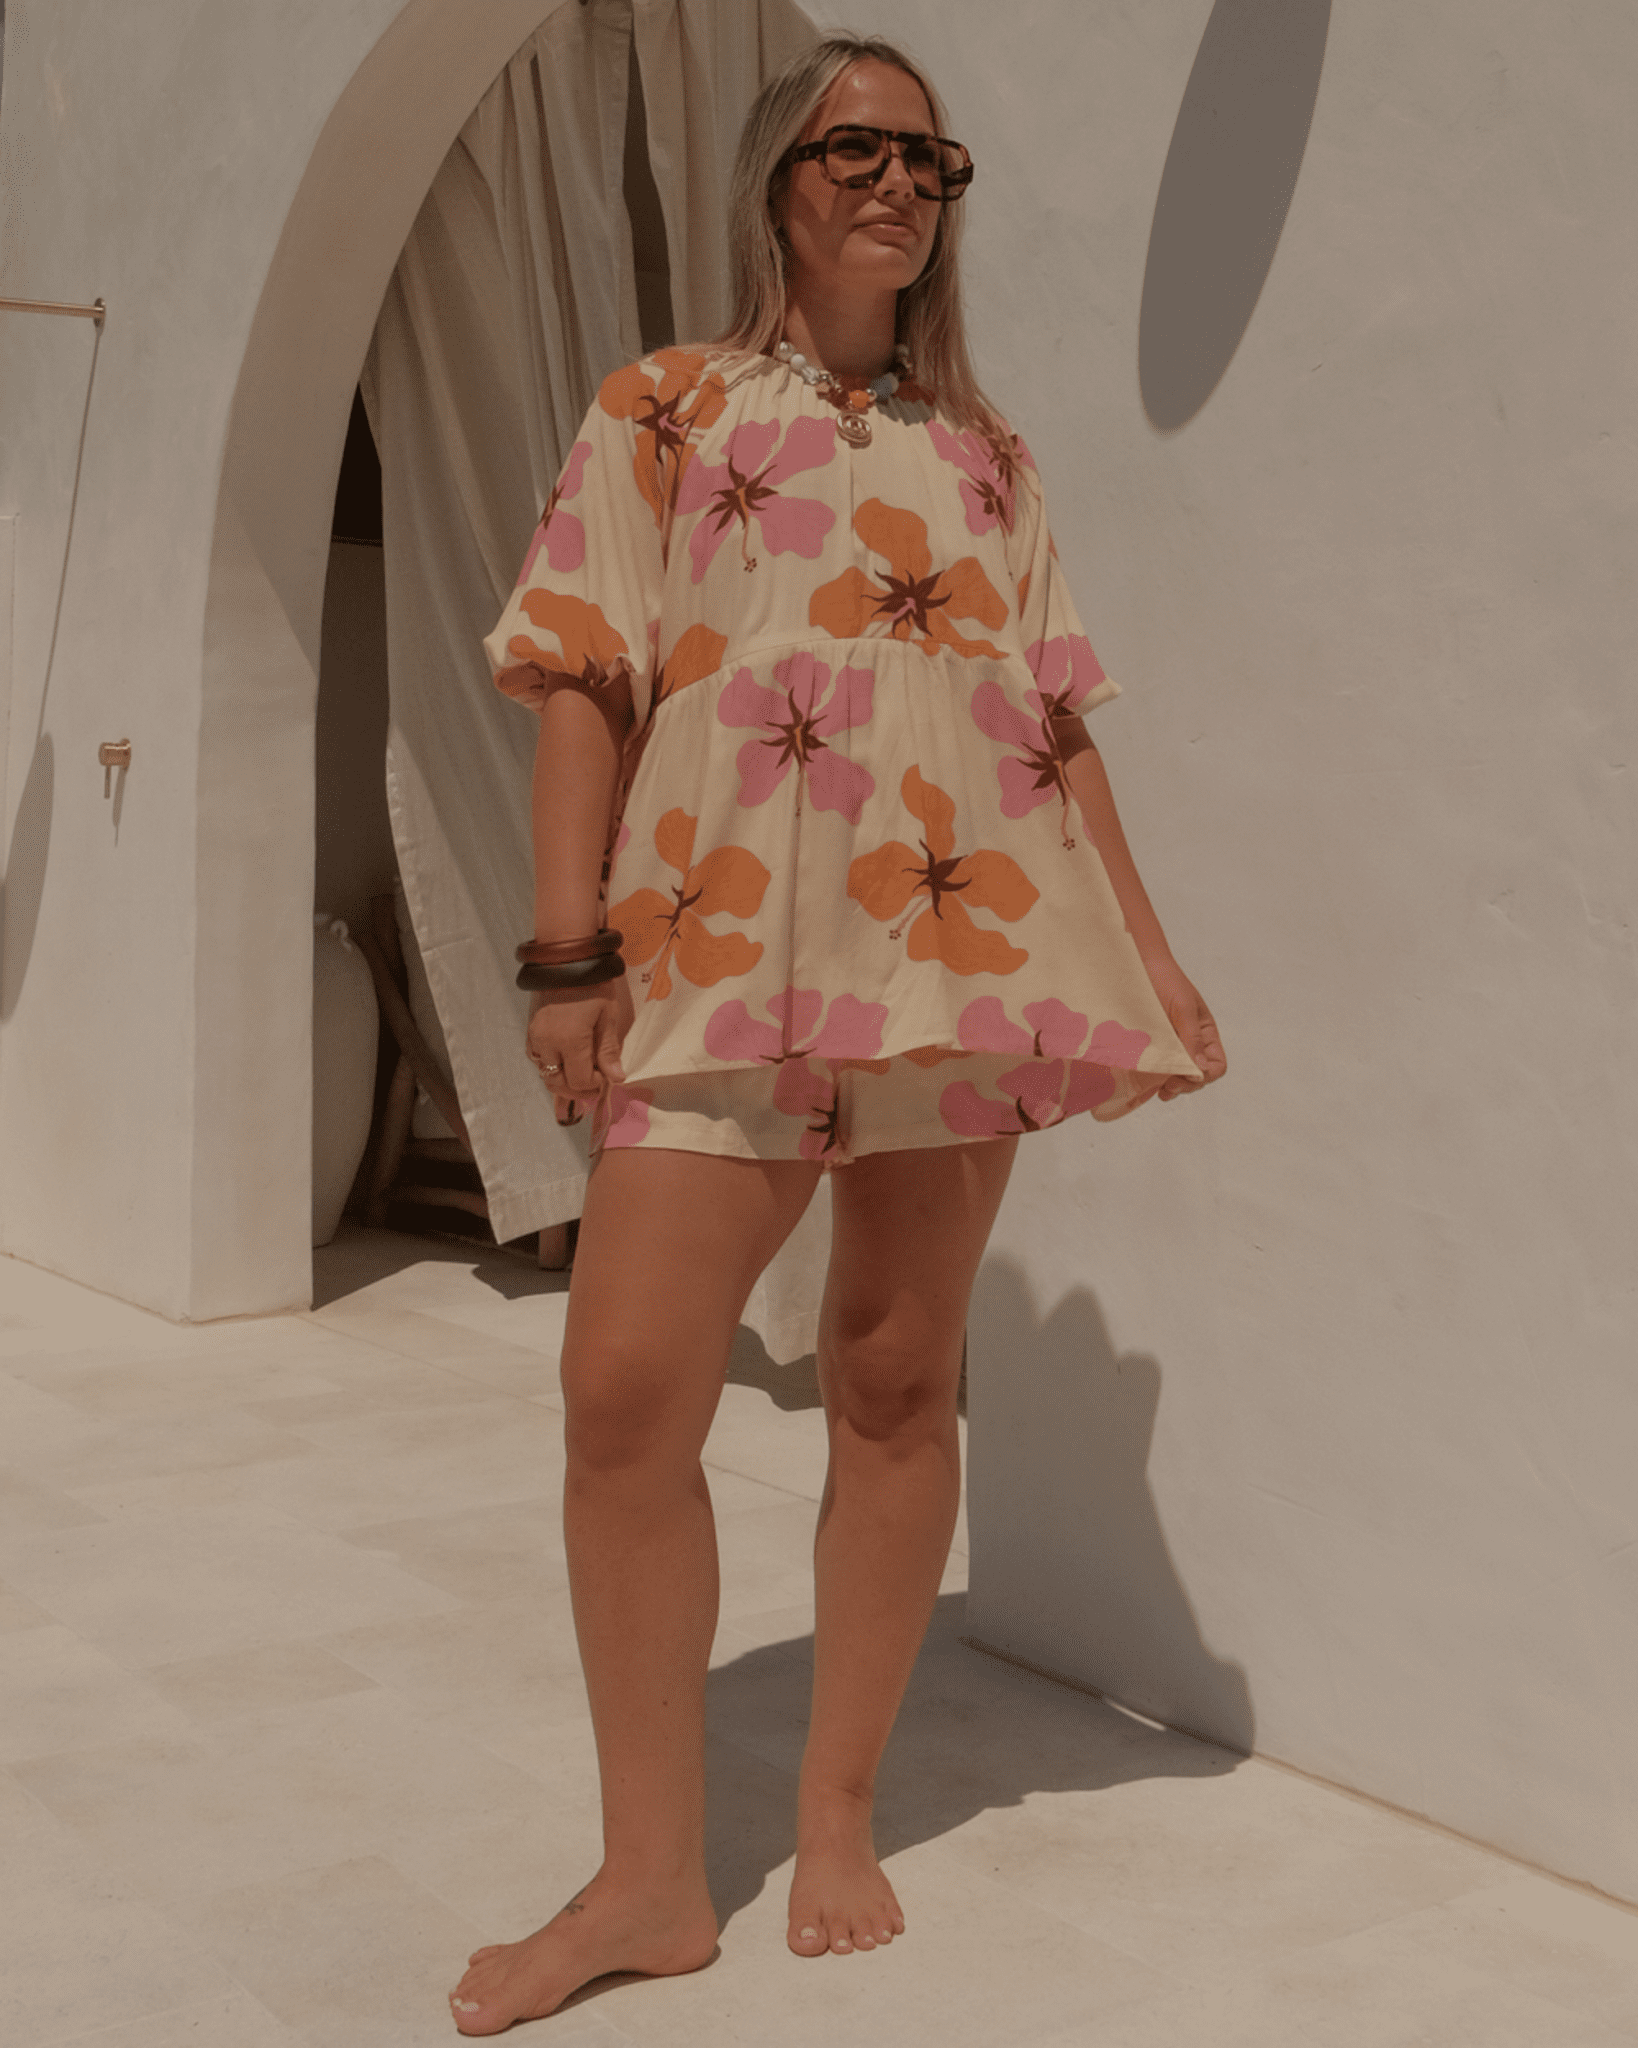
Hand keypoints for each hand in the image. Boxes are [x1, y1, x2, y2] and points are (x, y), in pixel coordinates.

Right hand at [525, 976, 632, 1125]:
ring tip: (581, 1075)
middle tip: (594, 1085)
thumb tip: (616, 1078)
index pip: (579, 1081)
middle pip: (558, 1083)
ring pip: (544, 1074)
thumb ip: (608, 1050)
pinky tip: (564, 1060)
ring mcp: (534, 1038)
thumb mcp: (608, 1016)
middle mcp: (547, 1044)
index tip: (606, 1076)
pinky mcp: (529, 1030)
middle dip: (578, 1090)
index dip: (595, 1085)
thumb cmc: (592, 985)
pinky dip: (550, 1066)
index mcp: (570, 1041)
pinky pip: (536, 1059)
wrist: (565, 958)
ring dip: (563, 1080)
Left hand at [1142, 953, 1225, 1098]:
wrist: (1137, 964)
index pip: (1216, 1064)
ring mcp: (1169, 1046)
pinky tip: (1146, 1083)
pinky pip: (1156, 1069)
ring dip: (1171, 1086)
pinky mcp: (1148, 1046)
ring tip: (1160, 1091)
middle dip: (1186, 1085)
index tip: (1187, 1076)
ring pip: (1176, 1076)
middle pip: (1197, 1076)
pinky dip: (1154, 1079)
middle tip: (1168, 1088)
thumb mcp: (1183, 1008)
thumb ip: (1192, 1038)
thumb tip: (1199, 1070)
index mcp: (1205, 1033)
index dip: (1205, 1075)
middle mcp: (1189, 1043)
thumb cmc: (1165, 980)